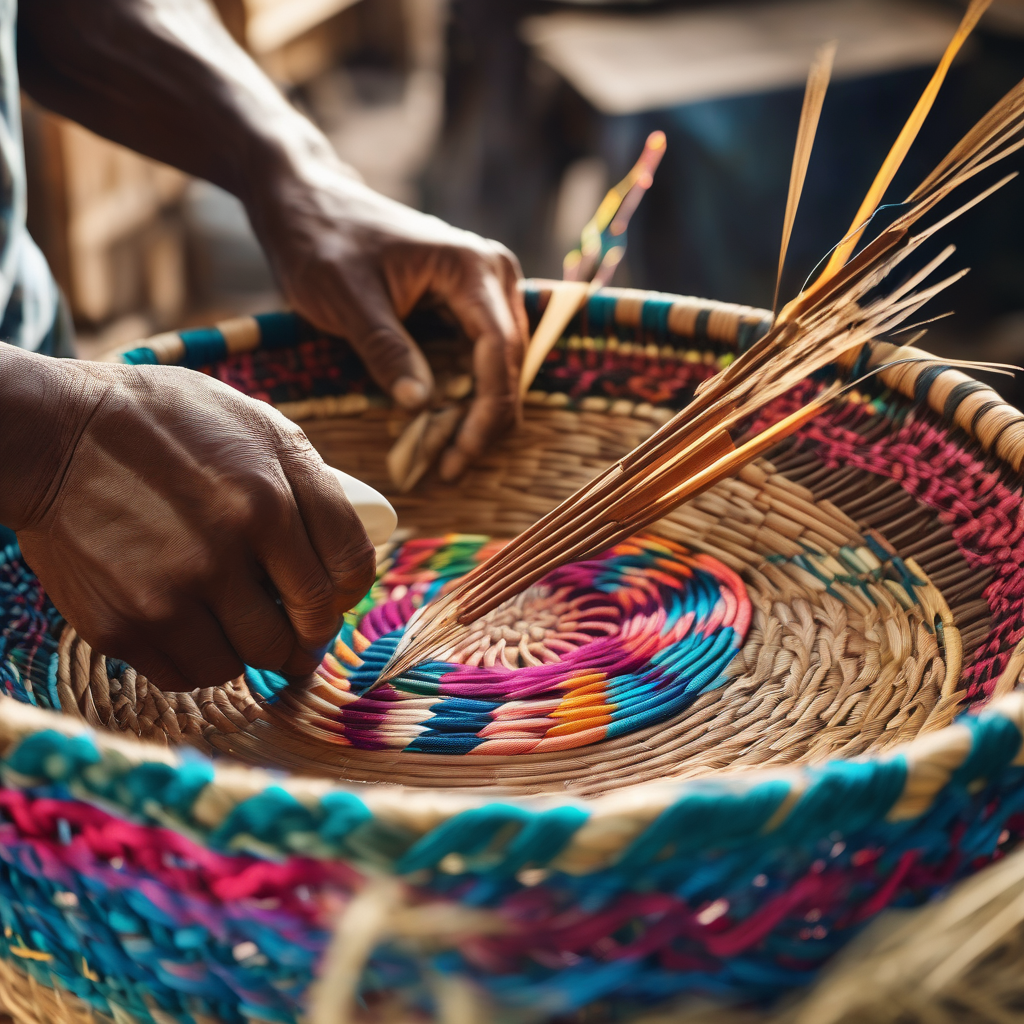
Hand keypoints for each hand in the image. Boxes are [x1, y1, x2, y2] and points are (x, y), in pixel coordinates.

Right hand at [0, 345, 375, 691]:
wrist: (53, 438)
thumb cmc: (164, 424)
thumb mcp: (255, 421)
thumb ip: (309, 481)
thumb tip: (349, 544)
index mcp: (269, 495)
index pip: (347, 572)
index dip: (348, 593)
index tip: (333, 596)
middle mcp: (227, 549)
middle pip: (305, 631)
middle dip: (309, 634)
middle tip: (297, 629)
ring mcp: (172, 593)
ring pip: (250, 661)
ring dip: (253, 648)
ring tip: (238, 622)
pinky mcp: (124, 626)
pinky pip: (190, 674)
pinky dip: (202, 660)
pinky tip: (194, 628)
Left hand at [245, 162, 528, 480]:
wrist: (308, 200)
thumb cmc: (322, 240)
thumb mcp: (346, 299)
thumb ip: (385, 349)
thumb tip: (421, 406)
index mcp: (472, 267)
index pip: (498, 351)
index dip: (485, 410)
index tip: (460, 455)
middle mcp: (494, 274)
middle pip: (509, 363)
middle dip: (484, 420)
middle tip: (448, 468)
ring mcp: (486, 288)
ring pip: (501, 366)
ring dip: (477, 413)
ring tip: (445, 456)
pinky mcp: (471, 303)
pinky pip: (482, 357)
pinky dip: (466, 394)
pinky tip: (443, 426)